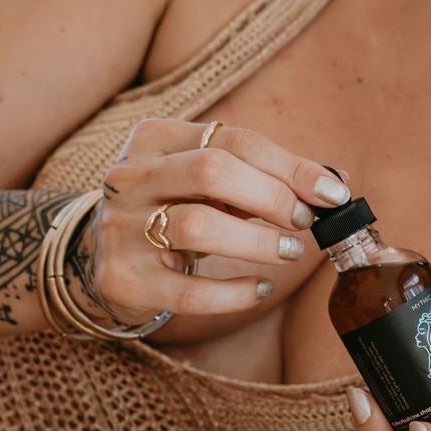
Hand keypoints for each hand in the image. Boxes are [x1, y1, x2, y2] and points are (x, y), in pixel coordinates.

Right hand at [84, 118, 349, 330]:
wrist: (97, 258)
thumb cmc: (171, 210)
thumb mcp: (203, 182)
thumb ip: (260, 176)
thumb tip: (333, 184)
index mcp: (155, 139)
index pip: (233, 139)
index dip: (289, 166)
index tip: (330, 192)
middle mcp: (130, 177)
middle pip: (212, 171)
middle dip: (272, 197)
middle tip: (304, 221)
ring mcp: (121, 228)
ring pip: (199, 226)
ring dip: (257, 242)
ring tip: (288, 252)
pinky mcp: (123, 279)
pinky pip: (188, 290)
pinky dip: (233, 292)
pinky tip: (258, 288)